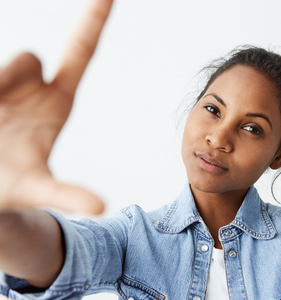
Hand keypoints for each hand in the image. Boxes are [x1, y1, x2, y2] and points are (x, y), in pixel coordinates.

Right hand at [0, 0, 112, 214]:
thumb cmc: (13, 183)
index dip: (94, 20)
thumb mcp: (39, 188)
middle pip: (26, 57)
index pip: (80, 51)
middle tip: (1, 112)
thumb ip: (68, 195)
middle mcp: (34, 85)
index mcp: (58, 100)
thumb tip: (102, 209)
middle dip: (8, 78)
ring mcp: (7, 84)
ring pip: (7, 63)